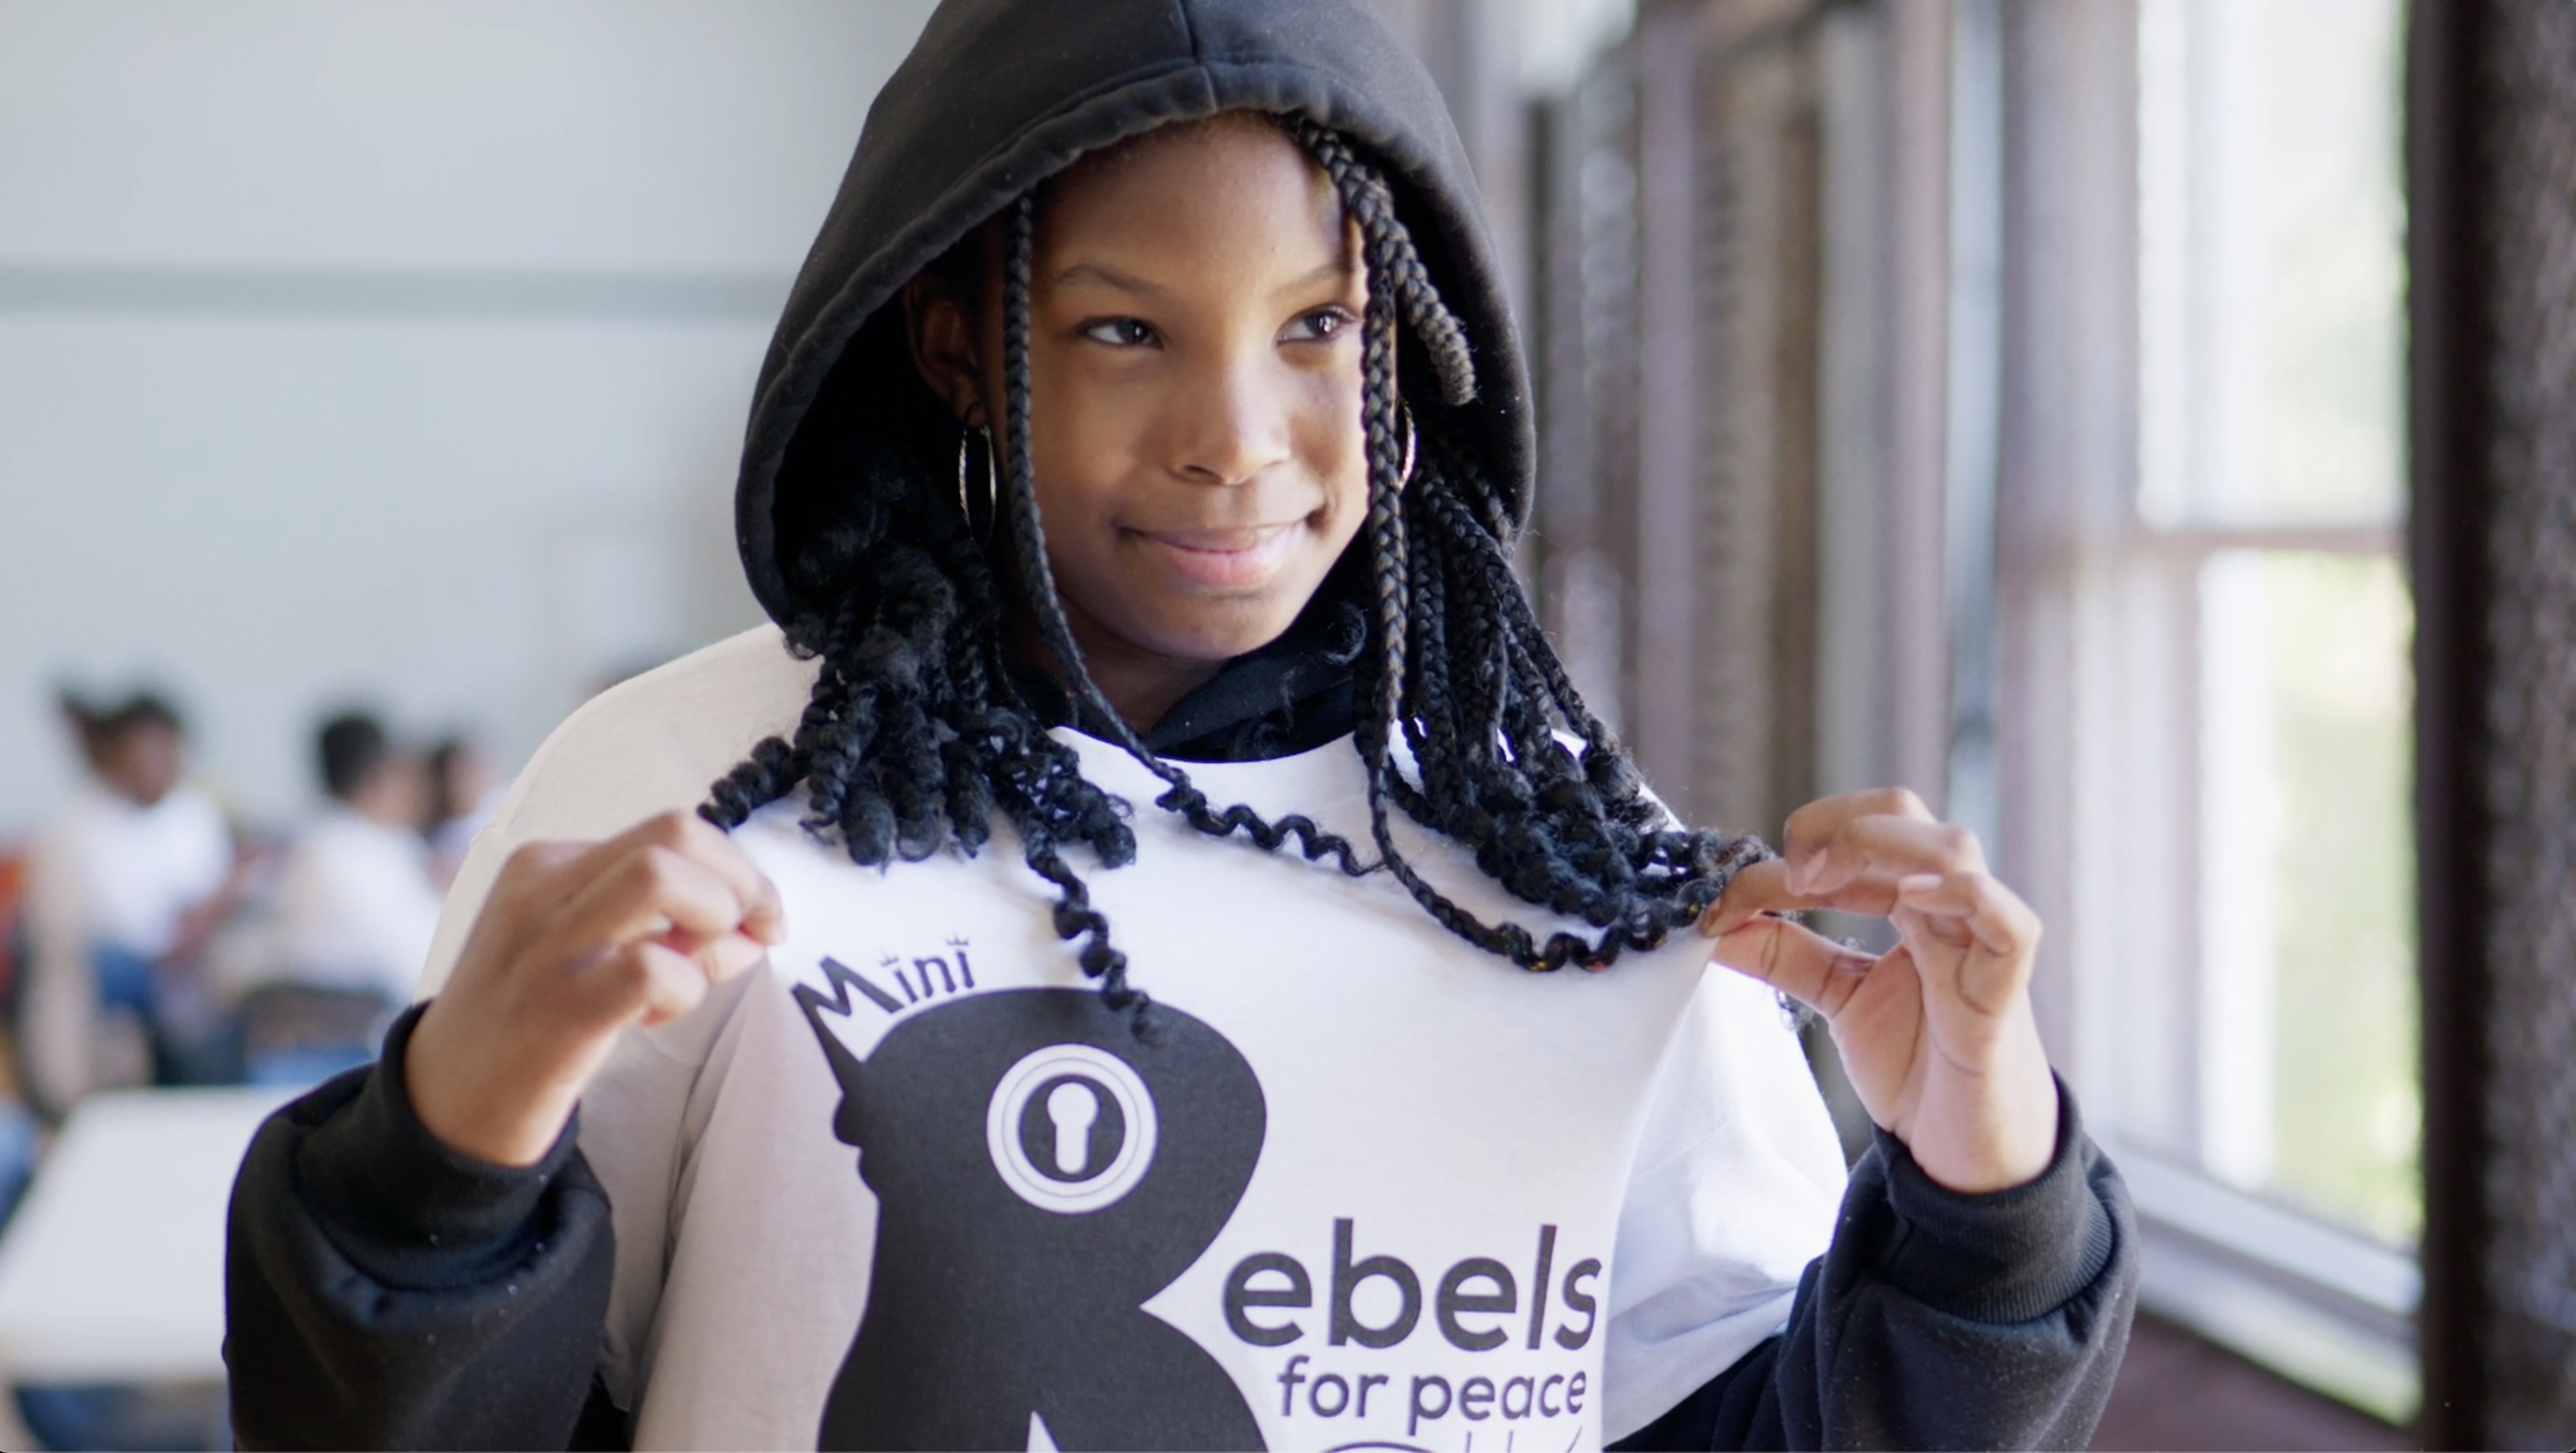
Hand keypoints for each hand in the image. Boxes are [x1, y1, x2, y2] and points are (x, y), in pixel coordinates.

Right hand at [405, 811, 785, 1166]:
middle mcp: (541, 889)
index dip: (735, 867)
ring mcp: (544, 946)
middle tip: (753, 937)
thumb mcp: (587, 949)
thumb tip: (756, 925)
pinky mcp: (556, 1007)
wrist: (448, 1103)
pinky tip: (653, 1018)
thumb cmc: (531, 1017)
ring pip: (660, 877)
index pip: (671, 829)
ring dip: (712, 924)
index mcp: (547, 863)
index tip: (758, 914)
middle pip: (674, 834)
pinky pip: (652, 967)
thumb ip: (666, 926)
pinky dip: (682, 990)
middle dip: (740, 883)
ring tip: (690, 976)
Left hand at [1700, 789, 2057, 1192]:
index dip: (1787, 851)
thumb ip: (1782, 956)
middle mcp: (1944, 909)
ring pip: (1954, 849)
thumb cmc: (1919, 1064)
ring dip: (1878, 846)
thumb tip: (1712, 923)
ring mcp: (1978, 945)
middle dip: (1833, 825)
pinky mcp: (2003, 995)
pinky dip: (1961, 896)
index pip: (1853, 834)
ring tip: (1819, 878)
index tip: (1726, 898)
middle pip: (1902, 814)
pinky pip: (2009, 924)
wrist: (1965, 1152)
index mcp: (1906, 903)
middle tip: (1784, 873)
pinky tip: (1910, 897)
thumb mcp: (1837, 998)